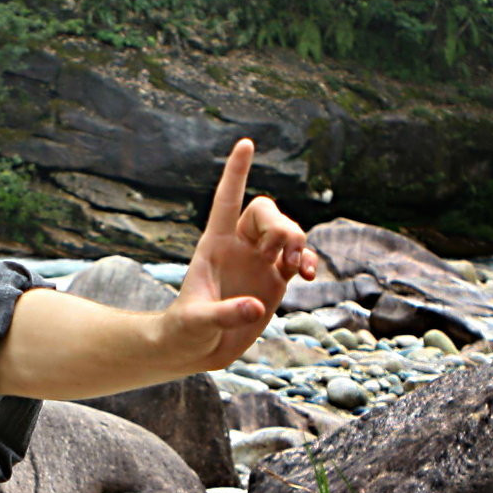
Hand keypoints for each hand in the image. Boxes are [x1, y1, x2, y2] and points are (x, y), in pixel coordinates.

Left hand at [160, 139, 317, 370]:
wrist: (197, 349)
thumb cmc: (184, 331)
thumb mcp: (196, 323)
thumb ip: (223, 314)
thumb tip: (256, 307)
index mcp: (214, 244)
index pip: (226, 199)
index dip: (236, 172)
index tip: (246, 143)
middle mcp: (239, 247)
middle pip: (266, 213)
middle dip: (281, 226)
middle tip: (286, 254)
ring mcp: (260, 263)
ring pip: (287, 233)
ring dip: (298, 243)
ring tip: (299, 269)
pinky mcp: (274, 282)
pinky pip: (298, 259)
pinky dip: (307, 261)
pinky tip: (308, 275)